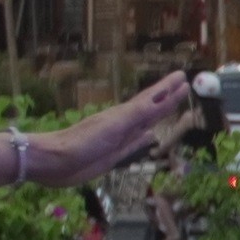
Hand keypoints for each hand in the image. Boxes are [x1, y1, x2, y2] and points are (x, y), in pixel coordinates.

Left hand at [39, 73, 196, 184]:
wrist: (55, 162)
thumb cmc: (82, 142)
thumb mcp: (114, 126)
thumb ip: (138, 114)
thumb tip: (165, 99)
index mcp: (125, 114)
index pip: (152, 98)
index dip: (167, 89)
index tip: (182, 76)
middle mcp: (124, 124)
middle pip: (152, 108)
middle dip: (168, 97)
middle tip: (184, 84)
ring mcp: (119, 139)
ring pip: (146, 123)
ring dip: (160, 115)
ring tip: (172, 105)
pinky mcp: (114, 155)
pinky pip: (136, 143)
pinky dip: (146, 138)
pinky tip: (151, 135)